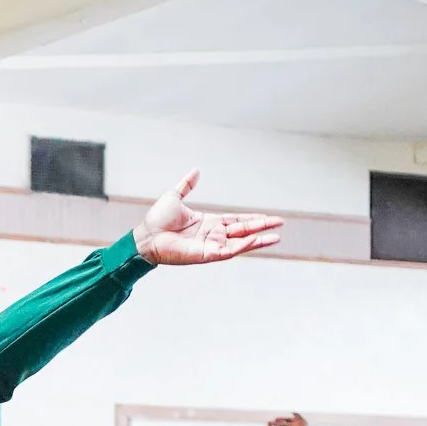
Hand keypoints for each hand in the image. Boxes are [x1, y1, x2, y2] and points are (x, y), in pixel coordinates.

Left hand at [134, 171, 282, 266]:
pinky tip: (255, 239)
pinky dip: (242, 246)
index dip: (253, 219)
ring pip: (240, 243)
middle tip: (280, 224)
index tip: (269, 218)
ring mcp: (211, 245)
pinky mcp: (206, 254)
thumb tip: (196, 170)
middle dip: (262, 227)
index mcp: (209, 222)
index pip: (237, 220)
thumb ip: (187, 185)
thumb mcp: (174, 197)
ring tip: (276, 237)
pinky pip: (228, 251)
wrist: (146, 236)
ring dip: (258, 240)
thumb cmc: (157, 220)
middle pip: (244, 231)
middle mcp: (213, 234)